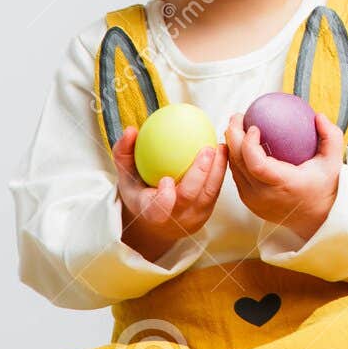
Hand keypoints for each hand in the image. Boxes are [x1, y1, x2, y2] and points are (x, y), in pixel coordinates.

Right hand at [111, 125, 226, 263]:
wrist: (159, 218)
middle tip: (206, 149)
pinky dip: (220, 170)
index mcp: (150, 211)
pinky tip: (223, 151)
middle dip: (199, 174)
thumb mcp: (126, 174)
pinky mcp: (208, 210)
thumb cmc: (140, 190)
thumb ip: (124, 152)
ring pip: (208, 193)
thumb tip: (131, 130)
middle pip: (189, 197)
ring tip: (219, 147)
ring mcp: (193, 215)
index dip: (163, 199)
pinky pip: (216, 189)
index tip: (166, 179)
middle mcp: (174, 217)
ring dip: (216, 169)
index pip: (156, 210)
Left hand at [225, 110, 344, 242]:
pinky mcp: (249, 203)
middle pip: (239, 164)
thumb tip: (318, 116)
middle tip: (238, 117)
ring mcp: (254, 201)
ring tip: (236, 126)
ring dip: (231, 146)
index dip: (249, 144)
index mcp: (284, 184)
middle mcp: (265, 195)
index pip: (257, 165)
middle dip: (233, 136)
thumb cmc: (324, 188)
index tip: (254, 127)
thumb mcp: (333, 161)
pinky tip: (239, 144)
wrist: (316, 218)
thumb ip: (330, 136)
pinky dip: (236, 159)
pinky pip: (237, 177)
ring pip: (234, 170)